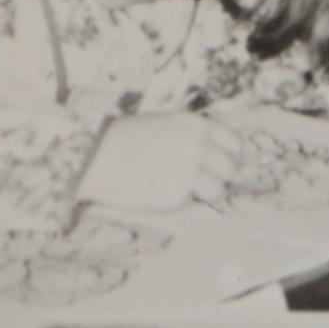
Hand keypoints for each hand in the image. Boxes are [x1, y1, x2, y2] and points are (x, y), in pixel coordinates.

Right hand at [75, 110, 262, 213]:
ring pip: (218, 190)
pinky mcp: (177, 195)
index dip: (231, 155)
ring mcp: (189, 171)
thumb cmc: (127, 140)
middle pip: (231, 168)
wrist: (93, 156)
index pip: (234, 142)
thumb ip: (194, 136)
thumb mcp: (165, 124)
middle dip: (221, 176)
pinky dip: (184, 201)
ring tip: (184, 188)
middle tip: (203, 181)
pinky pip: (193, 202)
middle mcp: (197, 146)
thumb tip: (220, 155)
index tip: (223, 164)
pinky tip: (162, 191)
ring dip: (206, 192)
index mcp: (195, 125)